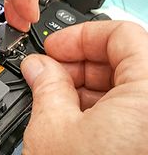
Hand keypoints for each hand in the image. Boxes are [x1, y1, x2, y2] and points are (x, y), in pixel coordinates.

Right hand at [21, 21, 147, 154]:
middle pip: (123, 60)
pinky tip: (72, 117)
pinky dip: (98, 107)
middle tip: (49, 73)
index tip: (56, 47)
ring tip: (55, 99)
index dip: (81, 36)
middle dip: (78, 63)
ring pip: (123, 85)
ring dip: (84, 87)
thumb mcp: (51, 129)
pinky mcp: (145, 141)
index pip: (123, 35)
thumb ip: (45, 84)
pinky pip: (128, 110)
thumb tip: (38, 66)